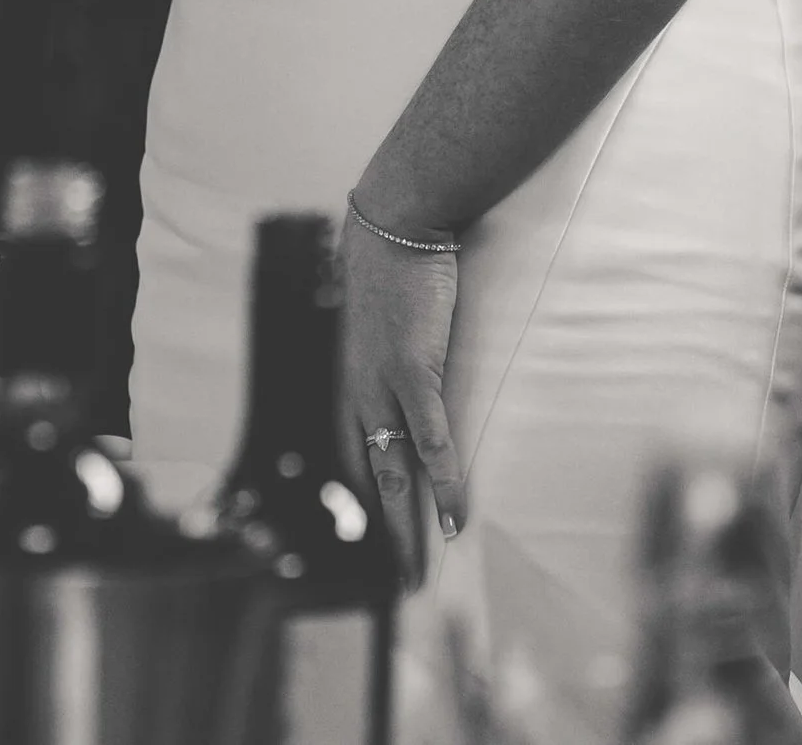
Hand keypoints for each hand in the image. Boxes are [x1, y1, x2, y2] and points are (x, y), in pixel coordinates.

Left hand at [336, 210, 465, 587]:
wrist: (396, 221)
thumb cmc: (390, 260)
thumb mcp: (376, 313)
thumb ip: (383, 342)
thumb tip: (400, 353)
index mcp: (346, 379)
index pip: (349, 454)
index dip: (359, 500)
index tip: (369, 539)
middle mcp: (356, 392)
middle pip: (366, 478)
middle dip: (380, 534)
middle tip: (394, 579)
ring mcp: (383, 387)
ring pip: (394, 474)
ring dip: (407, 527)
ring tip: (417, 571)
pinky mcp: (414, 375)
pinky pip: (432, 443)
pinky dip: (445, 483)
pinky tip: (456, 517)